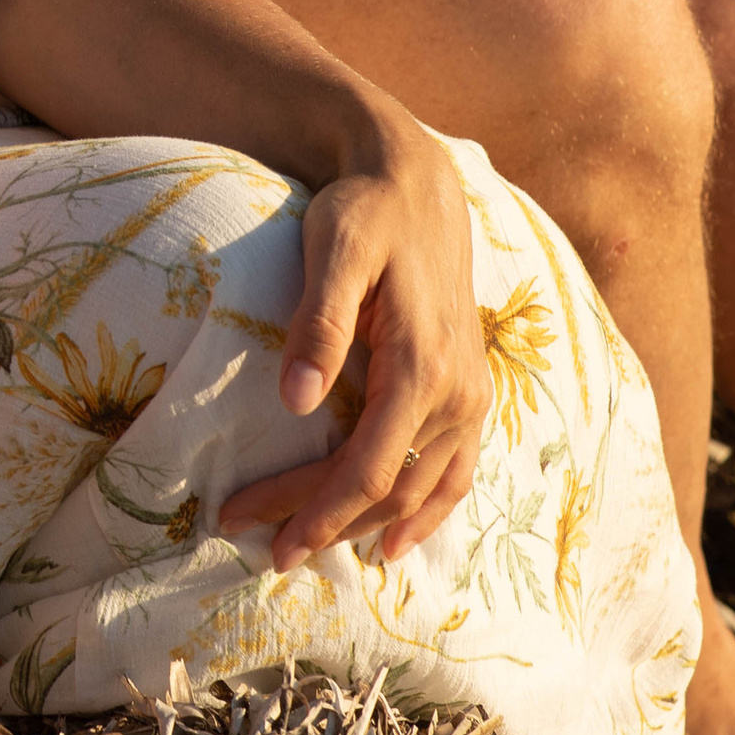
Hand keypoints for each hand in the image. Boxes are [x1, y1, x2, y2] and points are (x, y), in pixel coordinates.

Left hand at [217, 119, 489, 571]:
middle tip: (263, 550)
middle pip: (388, 487)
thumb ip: (319, 324)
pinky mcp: (472, 392)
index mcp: (420, 365)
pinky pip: (457, 472)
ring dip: (367, 528)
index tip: (264, 539)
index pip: (367, 467)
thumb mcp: (334, 251)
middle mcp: (456, 392)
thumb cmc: (363, 213)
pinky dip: (429, 514)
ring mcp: (471, 396)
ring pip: (421, 489)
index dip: (317, 512)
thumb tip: (296, 401)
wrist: (417, 184)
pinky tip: (396, 543)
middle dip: (324, 524)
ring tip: (310, 549)